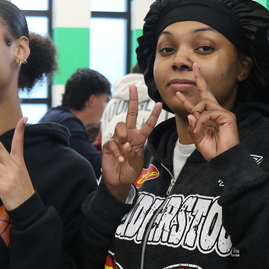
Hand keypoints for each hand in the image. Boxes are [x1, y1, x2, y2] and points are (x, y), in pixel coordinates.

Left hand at [0, 118, 34, 210]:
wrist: (27, 207)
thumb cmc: (21, 189)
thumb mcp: (17, 174)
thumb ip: (1, 166)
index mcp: (19, 162)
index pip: (19, 143)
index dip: (20, 130)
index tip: (23, 118)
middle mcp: (13, 166)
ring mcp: (8, 176)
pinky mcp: (1, 186)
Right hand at [102, 85, 162, 201]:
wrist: (118, 181)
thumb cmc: (130, 171)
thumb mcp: (137, 163)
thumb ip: (134, 154)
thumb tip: (126, 145)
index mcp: (139, 138)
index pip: (147, 124)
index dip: (153, 115)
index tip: (160, 104)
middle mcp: (128, 136)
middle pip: (130, 114)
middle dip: (132, 100)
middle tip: (133, 87)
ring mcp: (117, 139)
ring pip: (120, 127)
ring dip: (123, 138)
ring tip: (125, 150)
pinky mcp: (108, 146)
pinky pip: (112, 143)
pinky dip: (117, 152)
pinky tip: (120, 159)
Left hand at [172, 62, 238, 159]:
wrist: (224, 160)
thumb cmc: (213, 151)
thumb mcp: (198, 138)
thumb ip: (194, 126)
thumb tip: (192, 114)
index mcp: (209, 118)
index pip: (198, 103)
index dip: (188, 98)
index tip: (179, 91)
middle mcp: (217, 113)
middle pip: (206, 93)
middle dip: (200, 78)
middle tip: (194, 65)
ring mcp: (224, 113)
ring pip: (205, 103)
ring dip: (197, 115)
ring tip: (198, 129)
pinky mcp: (228, 116)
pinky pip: (210, 113)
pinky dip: (202, 121)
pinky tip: (202, 130)